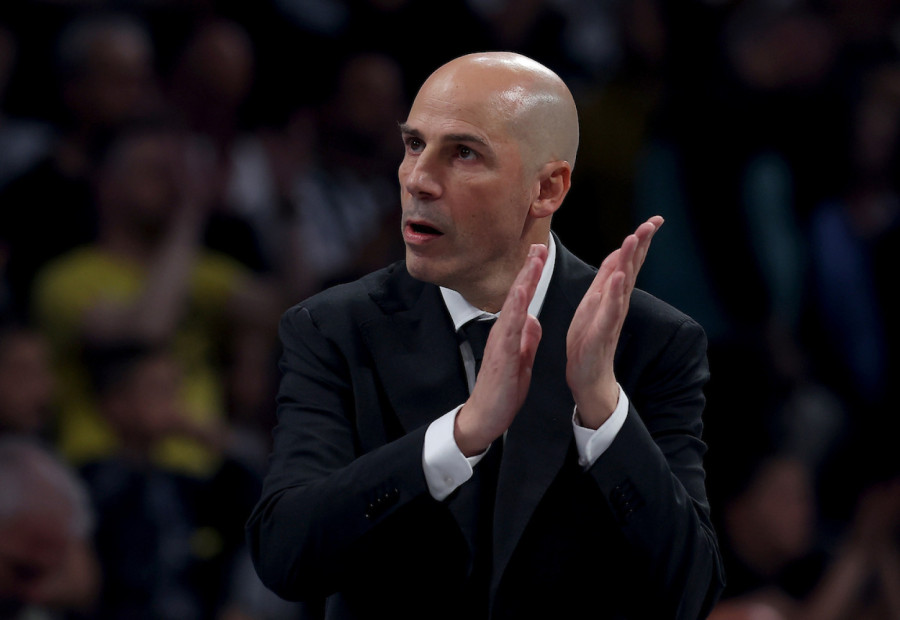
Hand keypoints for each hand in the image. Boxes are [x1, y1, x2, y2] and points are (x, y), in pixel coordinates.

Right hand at [454, 244, 546, 455]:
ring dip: (523, 282)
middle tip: (538, 245)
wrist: (485, 417)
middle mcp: (503, 332)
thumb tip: (532, 320)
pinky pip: (510, 328)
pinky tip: (522, 294)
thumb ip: (526, 338)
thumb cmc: (502, 390)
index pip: (522, 298)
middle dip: (528, 269)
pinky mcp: (502, 356)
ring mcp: (500, 342)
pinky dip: (516, 309)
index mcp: (510, 332)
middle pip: (516, 294)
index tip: (540, 254)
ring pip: (513, 306)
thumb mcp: (520, 359)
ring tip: (533, 261)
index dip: (531, 275)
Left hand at [566, 216, 663, 427]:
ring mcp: (611, 317)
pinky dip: (615, 293)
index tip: (654, 219)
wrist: (588, 376)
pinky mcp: (602, 332)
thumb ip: (606, 280)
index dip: (640, 240)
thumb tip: (619, 255)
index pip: (629, 262)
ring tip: (634, 239)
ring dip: (629, 261)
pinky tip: (618, 277)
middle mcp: (617, 303)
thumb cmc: (589, 339)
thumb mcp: (595, 302)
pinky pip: (610, 310)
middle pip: (631, 268)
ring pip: (623, 284)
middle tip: (652, 222)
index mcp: (613, 294)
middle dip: (641, 244)